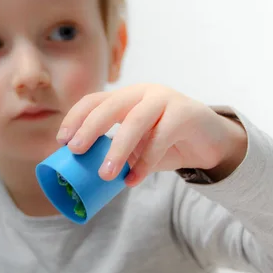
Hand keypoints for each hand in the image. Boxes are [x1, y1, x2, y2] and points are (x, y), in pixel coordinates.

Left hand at [57, 84, 247, 185]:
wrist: (210, 141)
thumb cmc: (166, 142)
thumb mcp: (137, 145)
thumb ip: (116, 150)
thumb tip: (83, 172)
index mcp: (126, 97)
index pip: (94, 100)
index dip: (76, 117)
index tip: (62, 140)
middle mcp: (143, 93)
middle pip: (111, 104)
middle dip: (90, 127)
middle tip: (75, 150)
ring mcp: (165, 99)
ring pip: (135, 121)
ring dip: (118, 149)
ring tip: (105, 174)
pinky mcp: (185, 113)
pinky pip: (160, 138)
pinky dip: (145, 162)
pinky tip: (133, 180)